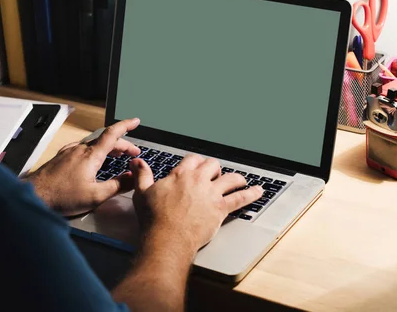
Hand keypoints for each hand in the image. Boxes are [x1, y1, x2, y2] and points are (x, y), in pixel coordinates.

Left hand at [25, 118, 141, 215]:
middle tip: (133, 152)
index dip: (126, 126)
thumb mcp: (96, 196)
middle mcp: (80, 149)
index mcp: (91, 156)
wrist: (34, 195)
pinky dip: (94, 150)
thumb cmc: (61, 196)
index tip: (135, 121)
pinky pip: (82, 148)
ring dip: (108, 147)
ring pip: (93, 144)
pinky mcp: (61, 157)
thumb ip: (117, 185)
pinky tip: (92, 159)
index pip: (113, 134)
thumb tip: (132, 177)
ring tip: (117, 155)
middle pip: (105, 140)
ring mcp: (69, 152)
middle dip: (122, 144)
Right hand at [130, 154, 262, 255]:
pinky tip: (258, 191)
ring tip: (241, 180)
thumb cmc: (154, 218)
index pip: (192, 159)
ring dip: (237, 178)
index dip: (196, 161)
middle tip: (215, 173)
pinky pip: (240, 198)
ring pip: (230, 178)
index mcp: (180, 174)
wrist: (167, 238)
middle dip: (215, 168)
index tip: (196, 164)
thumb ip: (142, 174)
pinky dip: (252, 194)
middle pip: (212, 165)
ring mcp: (211, 194)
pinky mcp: (220, 209)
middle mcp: (198, 180)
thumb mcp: (142, 192)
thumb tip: (137, 161)